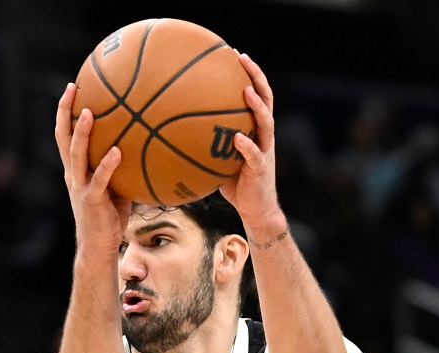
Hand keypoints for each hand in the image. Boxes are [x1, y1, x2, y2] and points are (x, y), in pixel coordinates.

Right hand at [55, 83, 130, 256]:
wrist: (98, 247)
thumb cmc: (110, 217)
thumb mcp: (115, 187)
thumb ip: (122, 167)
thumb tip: (148, 145)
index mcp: (76, 171)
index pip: (65, 136)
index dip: (65, 112)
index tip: (72, 88)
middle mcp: (73, 175)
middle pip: (63, 138)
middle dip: (65, 112)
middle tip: (72, 88)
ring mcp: (81, 187)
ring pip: (76, 154)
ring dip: (81, 133)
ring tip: (87, 112)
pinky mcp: (92, 200)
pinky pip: (99, 179)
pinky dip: (107, 164)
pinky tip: (117, 150)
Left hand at [219, 55, 284, 239]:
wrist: (256, 211)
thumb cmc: (235, 186)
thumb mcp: (218, 160)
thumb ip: (205, 145)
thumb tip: (172, 135)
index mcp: (255, 131)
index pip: (256, 96)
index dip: (249, 74)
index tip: (236, 55)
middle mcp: (263, 136)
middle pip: (265, 99)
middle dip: (256, 76)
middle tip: (242, 58)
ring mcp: (265, 151)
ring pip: (266, 122)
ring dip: (256, 105)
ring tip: (246, 90)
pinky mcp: (261, 170)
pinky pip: (254, 155)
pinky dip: (247, 145)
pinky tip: (237, 137)